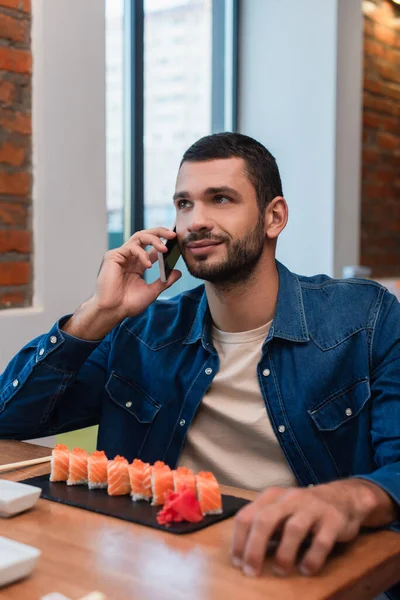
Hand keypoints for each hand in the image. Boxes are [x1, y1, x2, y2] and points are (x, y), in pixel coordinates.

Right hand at [93, 227, 180, 319]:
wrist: (113, 310)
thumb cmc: (129, 303)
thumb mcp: (152, 291)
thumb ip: (165, 281)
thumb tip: (178, 272)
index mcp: (138, 264)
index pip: (152, 248)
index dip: (164, 243)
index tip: (177, 241)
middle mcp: (130, 258)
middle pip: (145, 237)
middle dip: (160, 232)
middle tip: (173, 235)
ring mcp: (121, 256)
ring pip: (139, 237)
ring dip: (154, 240)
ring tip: (164, 249)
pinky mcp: (113, 256)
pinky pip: (131, 247)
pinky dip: (142, 254)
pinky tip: (148, 265)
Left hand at [230, 479, 383, 577]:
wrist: (342, 497)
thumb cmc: (302, 509)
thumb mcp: (279, 510)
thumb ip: (263, 525)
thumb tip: (242, 553)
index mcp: (272, 496)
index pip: (247, 515)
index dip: (239, 541)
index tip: (238, 563)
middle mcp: (290, 498)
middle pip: (266, 520)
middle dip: (255, 548)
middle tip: (251, 571)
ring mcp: (312, 507)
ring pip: (294, 529)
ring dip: (284, 553)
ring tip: (281, 571)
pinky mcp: (333, 520)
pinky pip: (321, 541)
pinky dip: (312, 558)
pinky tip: (306, 569)